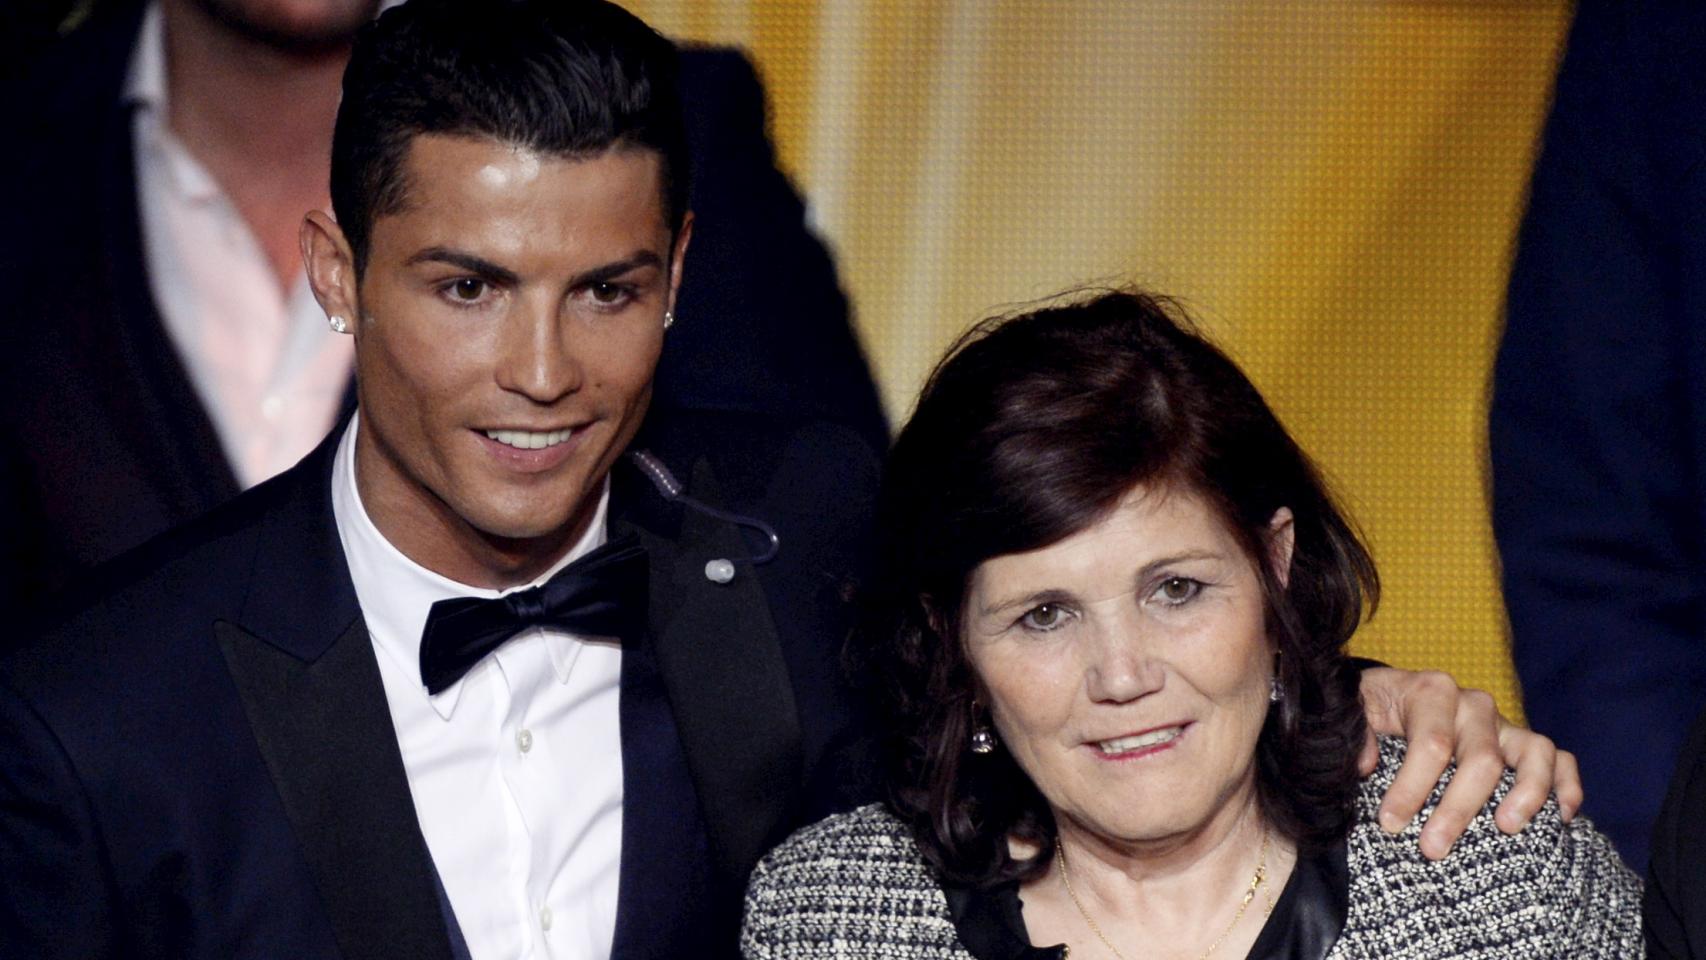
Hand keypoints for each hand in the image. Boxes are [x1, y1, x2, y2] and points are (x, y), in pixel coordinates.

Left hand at [1358, 667, 1582, 860]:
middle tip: (1432, 849)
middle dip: (1456, 808)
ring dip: (1526, 793)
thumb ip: (1355, 734)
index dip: (1412, 789)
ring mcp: (1503, 724)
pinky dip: (1565, 786)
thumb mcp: (1353, 713)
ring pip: (1534, 752)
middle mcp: (1473, 704)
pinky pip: (1559, 759)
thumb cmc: (1371, 712)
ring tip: (1506, 828)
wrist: (1388, 697)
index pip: (1431, 744)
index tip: (1390, 824)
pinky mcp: (1523, 744)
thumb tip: (1369, 764)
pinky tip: (1559, 819)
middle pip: (1480, 758)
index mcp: (1430, 692)